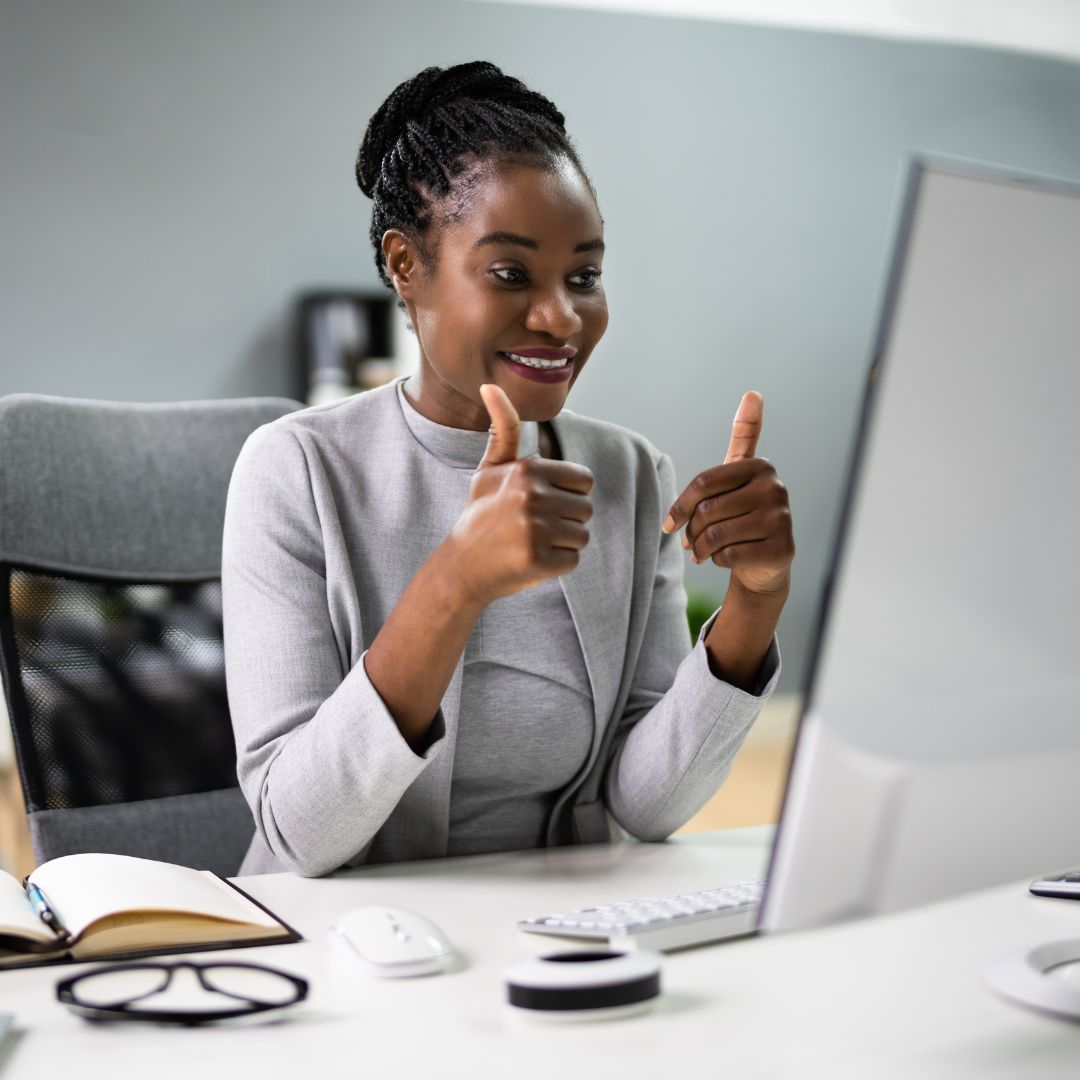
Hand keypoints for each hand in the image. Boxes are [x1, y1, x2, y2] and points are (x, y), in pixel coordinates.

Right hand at [445, 384, 593, 605]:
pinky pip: (573, 560)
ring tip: (531, 542)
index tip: (539, 503)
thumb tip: (490, 385)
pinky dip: (556, 565)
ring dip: (562, 543)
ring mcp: (534, 529)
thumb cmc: (482, 513)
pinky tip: (531, 560)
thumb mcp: (490, 468)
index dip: (566, 495)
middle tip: (532, 527)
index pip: (584, 481)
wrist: (461, 565)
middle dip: (566, 520)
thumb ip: (503, 428)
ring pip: (581, 535)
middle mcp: (531, 496)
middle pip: (586, 509)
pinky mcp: (537, 560)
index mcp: (527, 470)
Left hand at [662, 391, 793, 595]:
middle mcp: (775, 489)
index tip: (669, 524)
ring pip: (716, 535)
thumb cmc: (742, 512)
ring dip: (700, 549)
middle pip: (707, 510)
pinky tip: (723, 559)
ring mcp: (781, 520)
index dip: (680, 506)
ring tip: (700, 552)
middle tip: (689, 542)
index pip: (704, 483)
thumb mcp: (738, 475)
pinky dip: (717, 561)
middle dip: (691, 532)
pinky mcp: (781, 549)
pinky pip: (729, 555)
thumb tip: (753, 392)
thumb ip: (744, 436)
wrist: (765, 562)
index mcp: (760, 466)